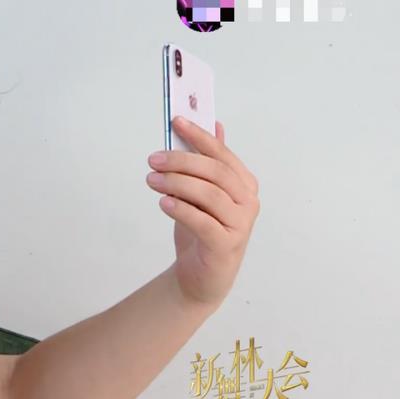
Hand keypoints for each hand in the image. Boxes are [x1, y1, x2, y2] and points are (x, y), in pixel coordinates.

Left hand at [146, 117, 259, 307]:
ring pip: (209, 195)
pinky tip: (163, 202)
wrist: (201, 276)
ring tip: (151, 179)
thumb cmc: (201, 230)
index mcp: (244, 184)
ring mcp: (240, 224)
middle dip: (182, 161)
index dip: (199, 135)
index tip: (176, 121)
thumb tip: (214, 125)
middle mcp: (247, 201)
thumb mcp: (200, 194)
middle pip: (215, 172)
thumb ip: (207, 162)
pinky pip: (203, 222)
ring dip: (177, 183)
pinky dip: (182, 209)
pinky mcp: (226, 245)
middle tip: (153, 159)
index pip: (221, 154)